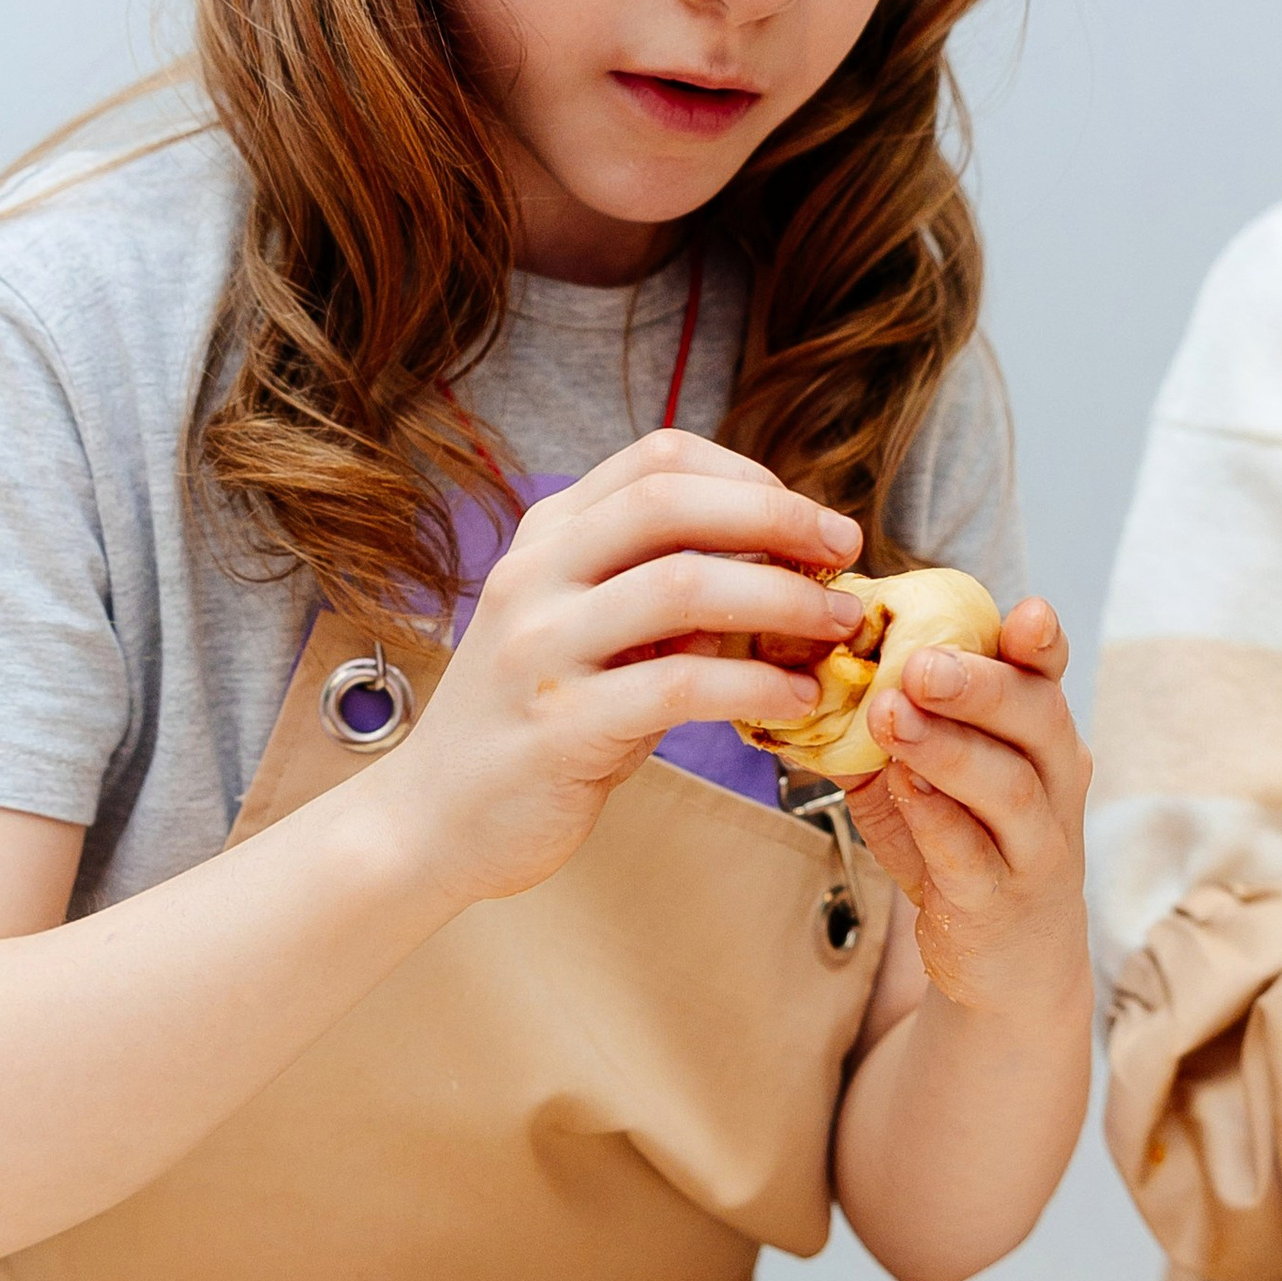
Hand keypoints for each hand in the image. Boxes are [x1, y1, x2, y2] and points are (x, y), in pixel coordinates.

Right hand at [373, 431, 864, 906]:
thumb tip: (781, 567)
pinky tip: (797, 698)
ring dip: (781, 599)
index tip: (809, 518)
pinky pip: (678, 686)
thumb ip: (661, 594)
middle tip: (845, 550)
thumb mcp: (589, 635)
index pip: (657, 461)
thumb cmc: (535, 722)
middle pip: (669, 502)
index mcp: (547, 538)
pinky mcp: (558, 726)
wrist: (436, 819)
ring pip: (682, 586)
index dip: (749, 476)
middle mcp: (535, 577)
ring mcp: (539, 648)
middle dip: (777, 517)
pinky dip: (756, 686)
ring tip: (837, 624)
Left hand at [844, 596, 1092, 1032]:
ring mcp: (1033, 847)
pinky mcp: (998, 903)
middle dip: (979, 685)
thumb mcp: (929, 777)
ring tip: (892, 715)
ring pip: (1009, 787)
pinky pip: (972, 857)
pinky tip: (902, 789)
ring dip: (948, 747)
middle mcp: (1053, 784)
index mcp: (1039, 738)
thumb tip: (811, 663)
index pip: (1048, 679)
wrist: (1008, 964)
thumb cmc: (963, 849)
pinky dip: (937, 819)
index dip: (1041, 644)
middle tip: (921, 664)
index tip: (1028, 613)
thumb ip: (890, 725)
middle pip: (1037, 720)